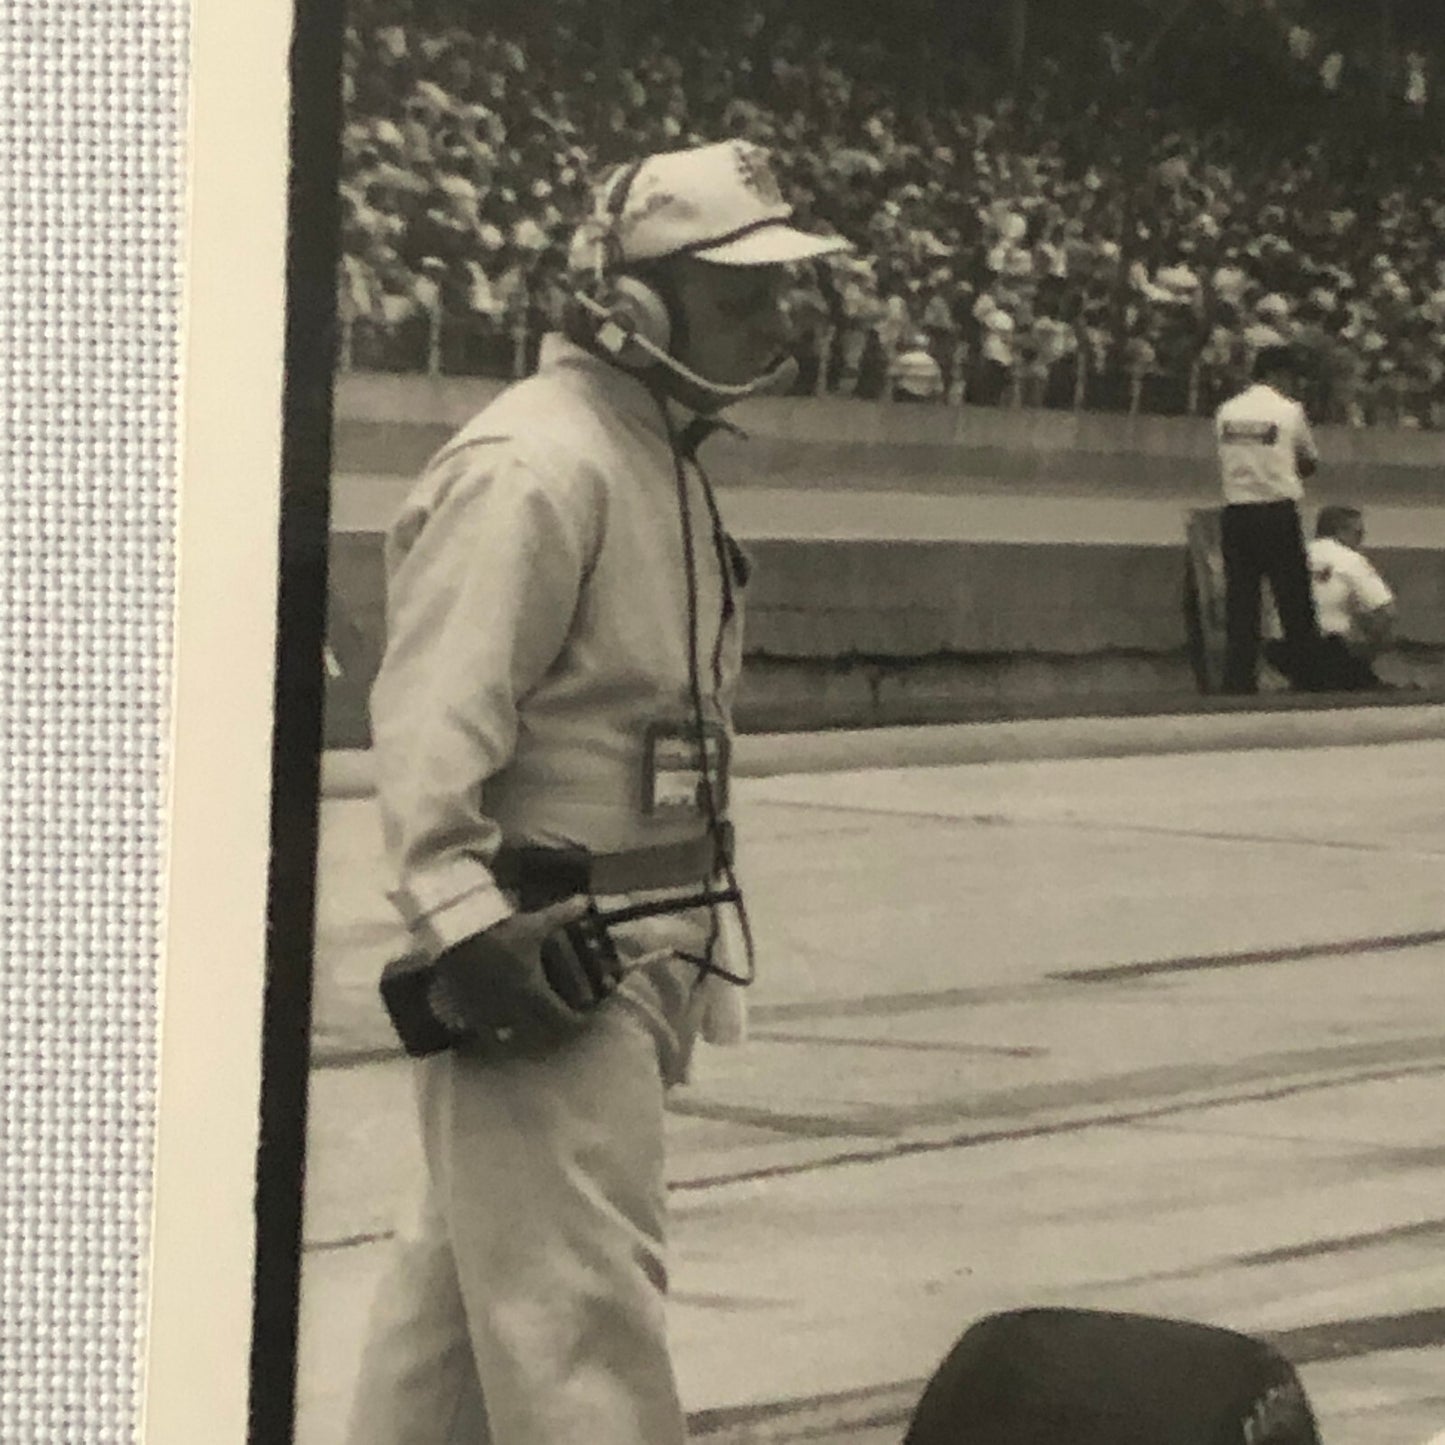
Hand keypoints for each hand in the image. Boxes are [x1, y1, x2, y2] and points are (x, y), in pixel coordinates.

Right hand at [434, 895, 601, 1054]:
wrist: (456, 937)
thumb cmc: (500, 933)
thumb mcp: (534, 924)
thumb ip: (562, 914)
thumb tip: (585, 901)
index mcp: (533, 992)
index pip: (561, 1018)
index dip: (576, 1021)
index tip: (583, 1018)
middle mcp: (513, 1009)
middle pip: (537, 1031)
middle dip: (550, 1028)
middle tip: (556, 1018)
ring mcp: (487, 1012)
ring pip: (508, 1034)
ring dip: (520, 1031)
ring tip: (524, 1023)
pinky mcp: (466, 1009)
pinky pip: (480, 1028)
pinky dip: (488, 1028)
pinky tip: (489, 1021)